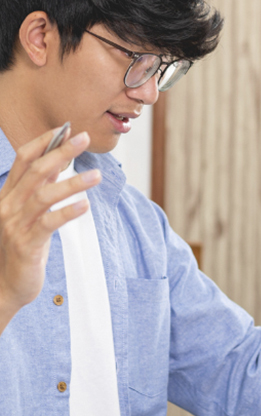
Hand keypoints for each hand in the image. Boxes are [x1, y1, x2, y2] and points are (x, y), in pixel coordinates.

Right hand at [0, 126, 100, 328]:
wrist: (4, 286)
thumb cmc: (19, 250)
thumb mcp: (28, 215)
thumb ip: (39, 191)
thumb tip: (57, 165)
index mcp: (6, 195)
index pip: (24, 160)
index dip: (44, 142)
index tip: (65, 128)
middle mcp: (7, 206)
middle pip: (36, 171)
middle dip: (61, 152)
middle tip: (84, 139)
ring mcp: (15, 225)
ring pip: (45, 195)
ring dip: (73, 182)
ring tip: (96, 175)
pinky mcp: (27, 245)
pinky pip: (49, 223)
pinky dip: (68, 212)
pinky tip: (85, 205)